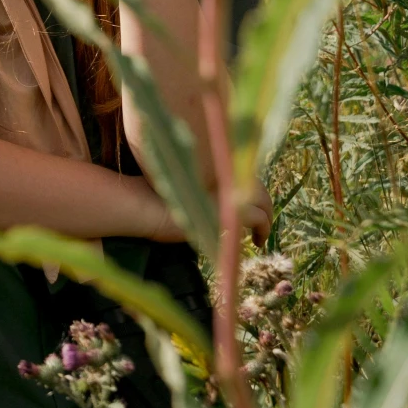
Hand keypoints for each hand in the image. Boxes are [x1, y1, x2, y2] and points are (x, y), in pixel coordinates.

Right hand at [127, 175, 268, 241]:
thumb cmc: (149, 198)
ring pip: (262, 200)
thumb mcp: (176, 187)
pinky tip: (257, 241)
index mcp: (210, 166)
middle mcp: (222, 176)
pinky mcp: (230, 210)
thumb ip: (196, 185)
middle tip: (263, 220)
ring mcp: (227, 191)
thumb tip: (211, 197)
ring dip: (266, 217)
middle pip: (256, 186)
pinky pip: (258, 218)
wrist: (142, 206)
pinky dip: (262, 229)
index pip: (240, 173)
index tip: (248, 203)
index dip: (248, 187)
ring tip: (260, 234)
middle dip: (262, 204)